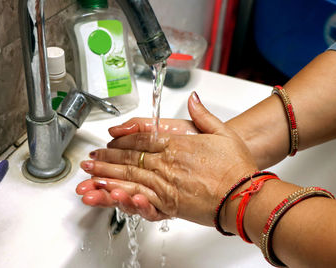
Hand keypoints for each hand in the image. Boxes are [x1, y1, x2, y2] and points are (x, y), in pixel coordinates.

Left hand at [76, 92, 257, 225]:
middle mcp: (168, 164)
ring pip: (130, 178)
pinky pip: (141, 199)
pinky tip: (109, 194)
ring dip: (107, 177)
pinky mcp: (170, 205)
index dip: (122, 141)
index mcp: (177, 145)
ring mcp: (167, 185)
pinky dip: (123, 196)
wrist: (246, 193)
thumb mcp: (223, 132)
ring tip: (89, 178)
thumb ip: (203, 114)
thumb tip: (194, 98)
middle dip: (107, 160)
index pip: (142, 140)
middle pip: (130, 159)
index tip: (109, 142)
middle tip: (89, 161)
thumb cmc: (237, 166)